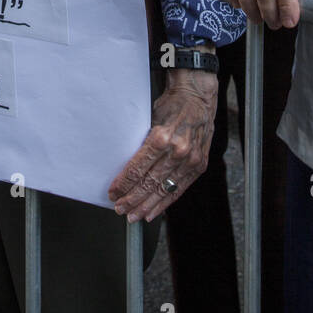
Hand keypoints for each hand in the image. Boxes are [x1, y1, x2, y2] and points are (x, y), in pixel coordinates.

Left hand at [108, 70, 217, 220]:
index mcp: (162, 137)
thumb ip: (142, 143)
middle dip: (132, 198)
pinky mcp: (199, 165)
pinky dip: (165, 203)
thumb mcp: (150, 118)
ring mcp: (190, 160)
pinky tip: (153, 212)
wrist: (198, 97)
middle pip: (149, 183)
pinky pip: (179, 189)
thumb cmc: (171, 105)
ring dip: (146, 205)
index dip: (123, 184)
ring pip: (164, 190)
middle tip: (119, 208)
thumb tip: (124, 165)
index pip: (138, 168)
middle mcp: (177, 151)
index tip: (113, 193)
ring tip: (133, 215)